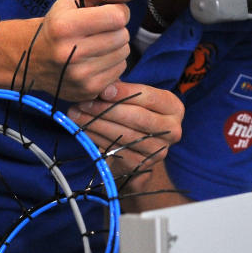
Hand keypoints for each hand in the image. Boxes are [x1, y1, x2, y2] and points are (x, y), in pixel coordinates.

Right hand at [25, 0, 140, 101]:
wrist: (33, 57)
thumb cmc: (59, 21)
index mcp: (64, 26)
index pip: (117, 16)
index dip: (117, 11)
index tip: (104, 12)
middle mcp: (70, 53)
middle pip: (122, 36)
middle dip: (116, 30)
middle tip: (97, 30)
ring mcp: (79, 75)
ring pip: (124, 54)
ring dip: (115, 47)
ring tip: (95, 45)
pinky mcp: (87, 90)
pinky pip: (120, 71)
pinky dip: (112, 63)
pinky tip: (94, 60)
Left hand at [66, 80, 183, 191]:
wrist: (137, 148)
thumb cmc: (134, 113)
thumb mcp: (133, 98)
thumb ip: (121, 90)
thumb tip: (101, 87)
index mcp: (174, 107)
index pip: (149, 97)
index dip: (124, 93)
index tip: (102, 91)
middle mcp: (173, 130)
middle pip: (137, 117)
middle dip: (107, 110)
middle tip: (82, 104)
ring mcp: (159, 150)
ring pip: (125, 135)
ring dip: (97, 124)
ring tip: (77, 115)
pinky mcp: (142, 164)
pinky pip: (117, 150)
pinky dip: (97, 139)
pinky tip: (84, 130)